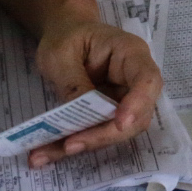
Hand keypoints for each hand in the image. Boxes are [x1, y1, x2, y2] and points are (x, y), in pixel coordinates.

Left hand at [31, 20, 164, 166]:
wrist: (64, 36)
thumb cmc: (66, 36)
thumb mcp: (60, 54)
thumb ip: (73, 83)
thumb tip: (82, 117)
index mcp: (130, 54)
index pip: (147, 80)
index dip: (138, 104)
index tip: (119, 123)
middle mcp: (134, 80)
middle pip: (136, 116)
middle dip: (105, 134)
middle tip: (71, 145)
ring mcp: (123, 100)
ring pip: (116, 132)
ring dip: (85, 145)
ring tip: (44, 154)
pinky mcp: (108, 115)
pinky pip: (96, 134)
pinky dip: (72, 145)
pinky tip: (44, 154)